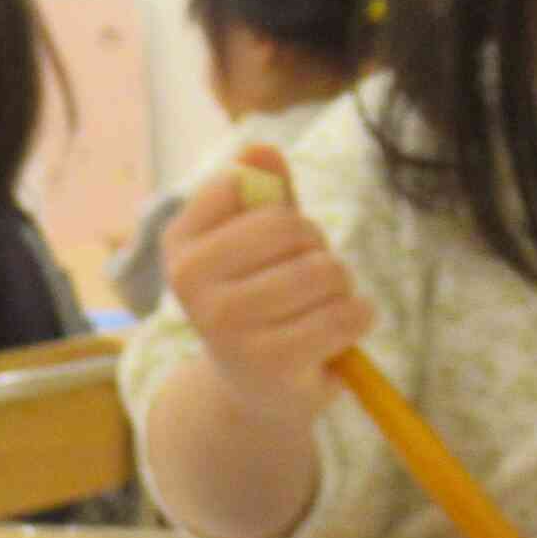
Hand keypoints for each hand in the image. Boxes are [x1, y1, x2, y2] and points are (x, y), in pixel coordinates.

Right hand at [163, 148, 373, 422]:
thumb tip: (260, 148)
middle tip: (304, 280)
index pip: (243, 184)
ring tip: (319, 307)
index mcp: (179, 243)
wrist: (255, 389)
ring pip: (324, 271)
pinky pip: (345, 314)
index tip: (270, 244)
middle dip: (317, 248)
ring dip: (341, 286)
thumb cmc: (260, 300)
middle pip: (291, 227)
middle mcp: (190, 282)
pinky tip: (336, 333)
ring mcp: (226, 324)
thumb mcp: (255, 242)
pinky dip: (358, 317)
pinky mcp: (270, 361)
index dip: (277, 208)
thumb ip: (263, 191)